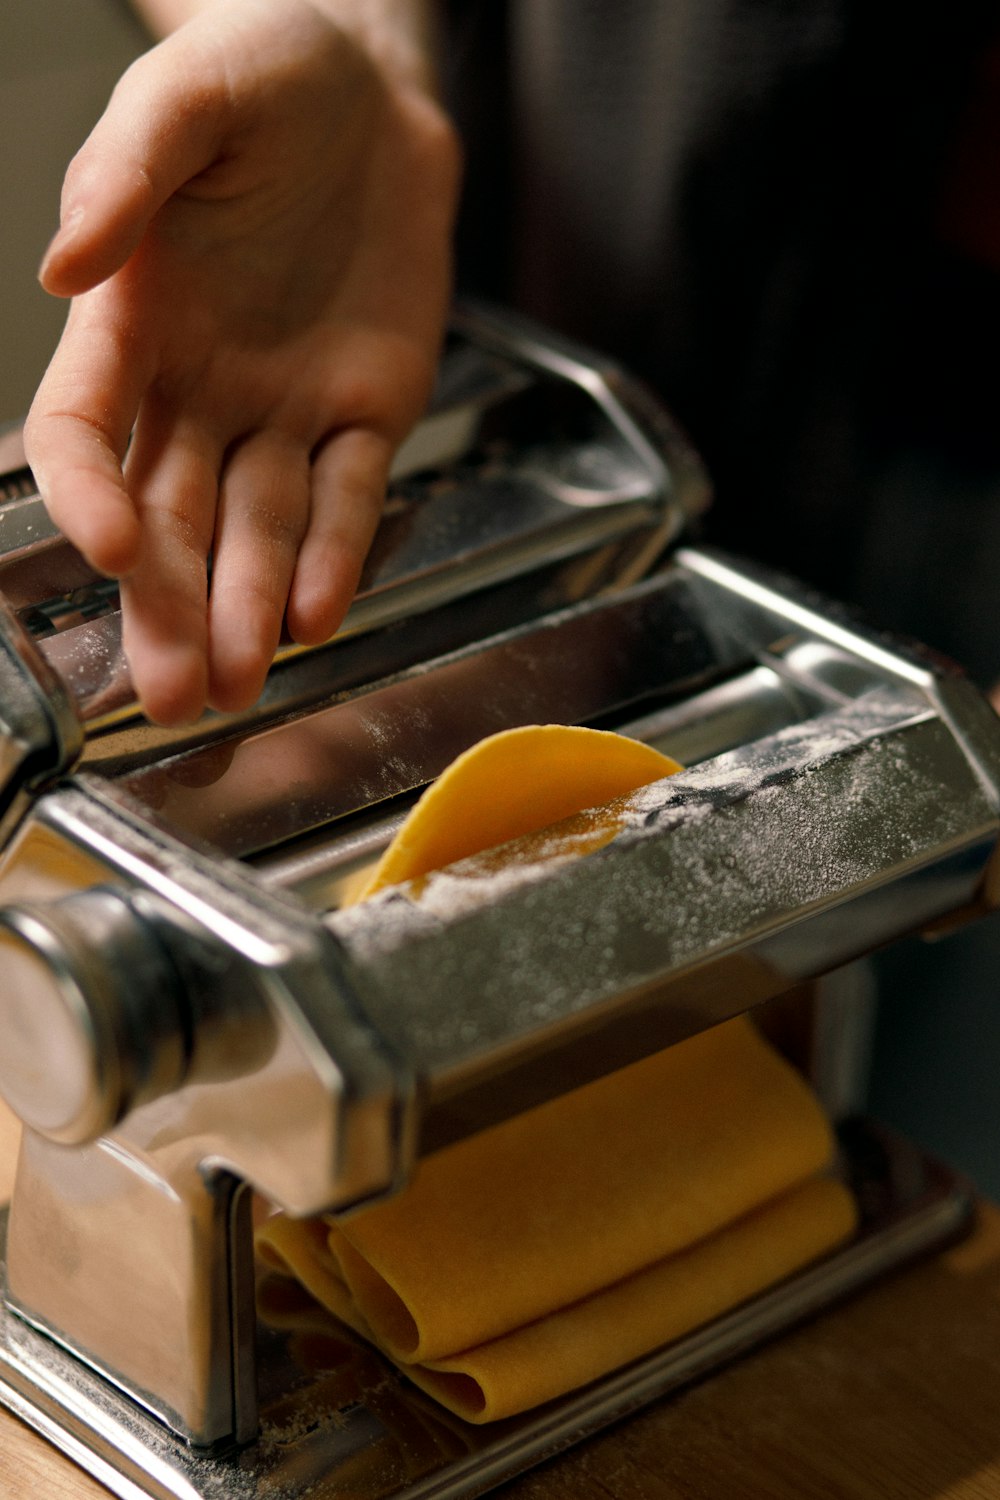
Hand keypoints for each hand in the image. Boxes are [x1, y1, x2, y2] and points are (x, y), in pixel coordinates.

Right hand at [24, 0, 458, 723]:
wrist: (371, 85)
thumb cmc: (261, 72)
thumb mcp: (187, 94)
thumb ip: (126, 174)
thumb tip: (62, 270)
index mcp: (135, 320)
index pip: (87, 431)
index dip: (88, 494)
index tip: (112, 548)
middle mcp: (200, 385)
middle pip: (174, 513)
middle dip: (171, 605)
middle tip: (176, 696)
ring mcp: (285, 407)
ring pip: (257, 528)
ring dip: (246, 609)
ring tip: (238, 688)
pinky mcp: (368, 408)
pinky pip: (349, 495)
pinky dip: (335, 555)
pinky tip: (314, 618)